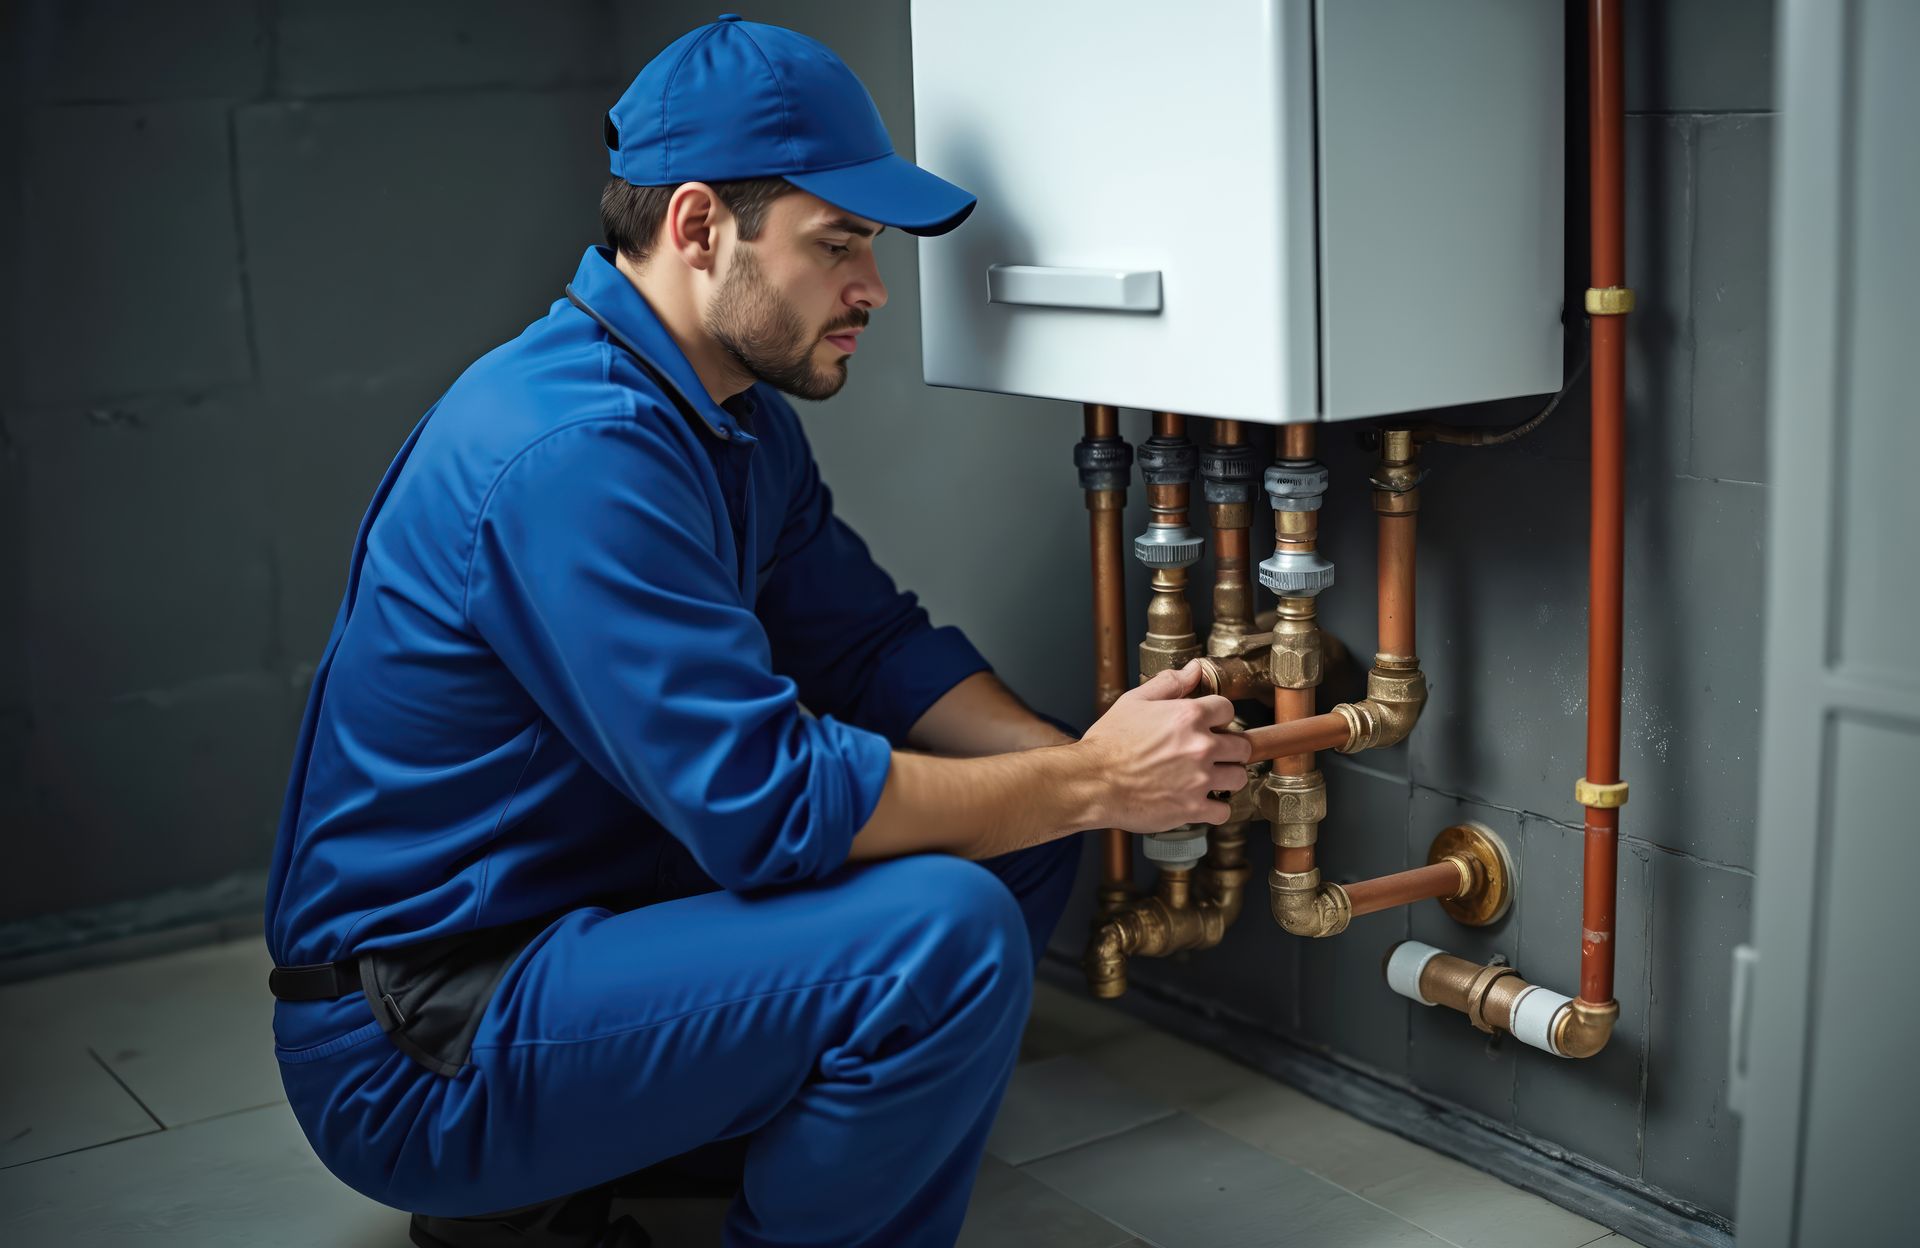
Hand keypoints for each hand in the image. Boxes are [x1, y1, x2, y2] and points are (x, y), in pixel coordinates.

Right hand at [1075, 660, 1252, 831]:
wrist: (1091, 781)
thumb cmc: (1108, 743)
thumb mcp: (1134, 701)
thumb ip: (1169, 683)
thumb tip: (1194, 669)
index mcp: (1188, 716)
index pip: (1227, 710)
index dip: (1218, 717)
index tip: (1211, 726)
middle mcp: (1200, 746)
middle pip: (1241, 746)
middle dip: (1229, 748)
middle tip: (1213, 754)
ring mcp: (1199, 779)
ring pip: (1239, 777)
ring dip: (1227, 777)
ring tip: (1210, 777)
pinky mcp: (1192, 808)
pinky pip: (1223, 811)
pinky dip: (1216, 809)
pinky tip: (1202, 802)